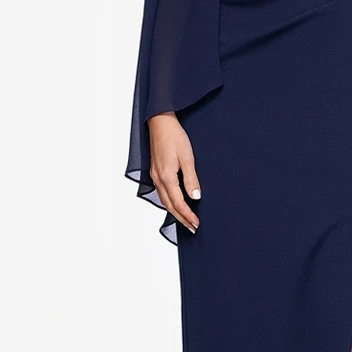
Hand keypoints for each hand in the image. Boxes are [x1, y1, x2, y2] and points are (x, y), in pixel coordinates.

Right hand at [147, 112, 200, 232]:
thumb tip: (195, 197)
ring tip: (186, 220)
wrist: (160, 122)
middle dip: (181, 218)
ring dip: (175, 212)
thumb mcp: (187, 157)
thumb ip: (191, 178)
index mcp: (166, 176)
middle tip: (192, 228)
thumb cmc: (174, 136)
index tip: (196, 224)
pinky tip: (175, 204)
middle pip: (169, 205)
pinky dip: (169, 203)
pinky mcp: (155, 172)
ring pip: (164, 200)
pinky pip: (161, 193)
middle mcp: (158, 178)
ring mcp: (155, 175)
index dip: (187, 215)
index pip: (178, 202)